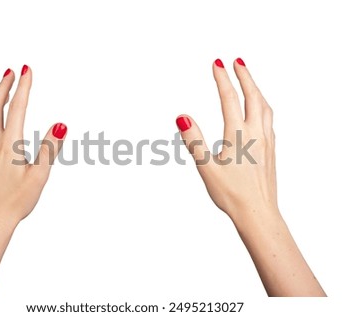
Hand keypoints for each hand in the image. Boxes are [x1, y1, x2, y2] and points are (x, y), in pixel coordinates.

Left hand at [0, 65, 66, 227]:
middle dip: (2, 86)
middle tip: (10, 72)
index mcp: (9, 145)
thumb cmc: (16, 201)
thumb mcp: (40, 175)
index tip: (26, 69)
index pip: (16, 108)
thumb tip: (60, 124)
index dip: (23, 87)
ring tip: (0, 92)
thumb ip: (49, 147)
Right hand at [176, 57, 275, 221]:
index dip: (222, 78)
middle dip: (245, 76)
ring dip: (257, 89)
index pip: (230, 98)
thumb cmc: (231, 194)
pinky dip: (263, 106)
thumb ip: (194, 139)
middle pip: (253, 96)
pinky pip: (269, 120)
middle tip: (237, 61)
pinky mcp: (272, 150)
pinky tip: (260, 111)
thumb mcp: (206, 167)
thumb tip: (183, 116)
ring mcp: (267, 141)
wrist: (259, 213)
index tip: (217, 63)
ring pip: (265, 107)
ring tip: (250, 80)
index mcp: (238, 135)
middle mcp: (256, 133)